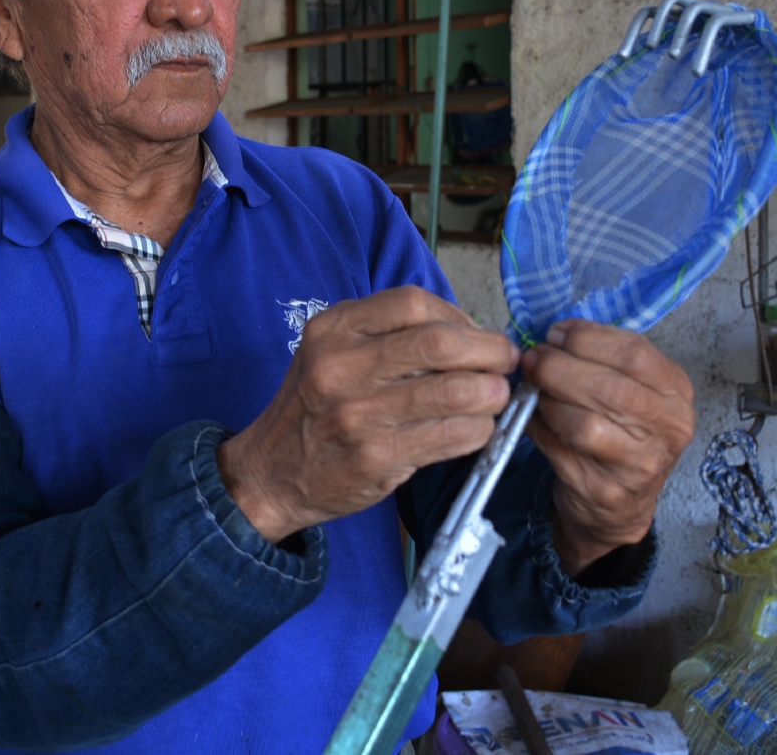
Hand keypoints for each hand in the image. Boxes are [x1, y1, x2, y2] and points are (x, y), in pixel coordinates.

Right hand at [218, 287, 519, 542]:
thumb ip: (386, 335)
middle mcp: (341, 366)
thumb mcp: (331, 352)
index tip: (476, 332)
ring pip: (453, 391)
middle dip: (488, 350)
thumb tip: (468, 330)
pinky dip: (477, 430)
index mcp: (333, 329)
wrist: (270, 473)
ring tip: (498, 396)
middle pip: (439, 342)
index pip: (413, 303)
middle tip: (505, 361)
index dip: (459, 315)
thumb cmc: (314, 408)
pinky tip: (478, 428)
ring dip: (490, 393)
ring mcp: (358, 414)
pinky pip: (450, 436)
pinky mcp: (376, 457)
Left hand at [520, 320, 694, 577]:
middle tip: (534, 359)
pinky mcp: (604, 490)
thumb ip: (606, 360)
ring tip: (535, 390)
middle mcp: (667, 430)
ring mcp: (639, 465)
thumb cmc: (623, 435)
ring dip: (547, 400)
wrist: (622, 506)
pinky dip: (537, 427)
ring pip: (582, 423)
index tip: (556, 333)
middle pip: (608, 388)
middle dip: (559, 367)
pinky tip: (531, 416)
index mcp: (676, 394)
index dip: (587, 338)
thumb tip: (557, 335)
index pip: (634, 353)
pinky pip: (559, 449)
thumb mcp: (634, 392)